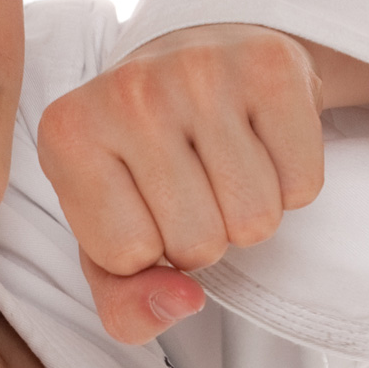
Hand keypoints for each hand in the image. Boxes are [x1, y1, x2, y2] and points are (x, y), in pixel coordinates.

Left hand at [37, 24, 325, 344]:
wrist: (194, 63)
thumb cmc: (140, 167)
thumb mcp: (108, 243)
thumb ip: (125, 304)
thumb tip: (184, 302)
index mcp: (66, 133)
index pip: (127, 257)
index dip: (146, 250)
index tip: (143, 203)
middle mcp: (126, 92)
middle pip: (197, 244)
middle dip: (203, 235)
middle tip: (191, 183)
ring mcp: (199, 69)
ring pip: (255, 220)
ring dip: (248, 214)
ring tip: (222, 164)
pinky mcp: (271, 64)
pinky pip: (302, 185)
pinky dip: (290, 183)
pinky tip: (258, 142)